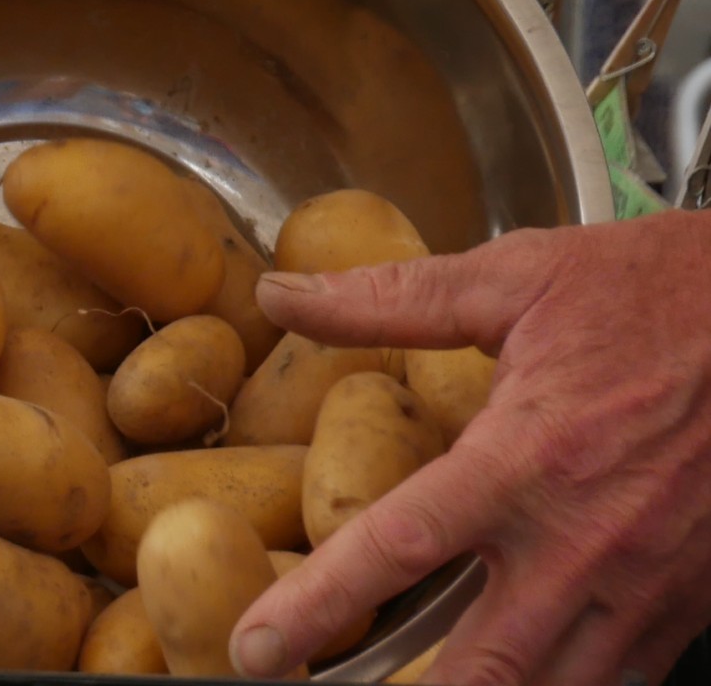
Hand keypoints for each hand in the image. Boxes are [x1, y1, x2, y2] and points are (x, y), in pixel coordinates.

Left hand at [233, 223, 710, 682]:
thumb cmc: (657, 292)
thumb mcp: (519, 278)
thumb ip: (391, 299)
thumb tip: (283, 293)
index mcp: (524, 460)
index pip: (395, 547)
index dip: (317, 606)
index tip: (257, 649)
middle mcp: (584, 540)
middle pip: (483, 664)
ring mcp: (646, 583)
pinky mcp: (693, 600)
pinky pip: (625, 675)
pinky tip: (530, 684)